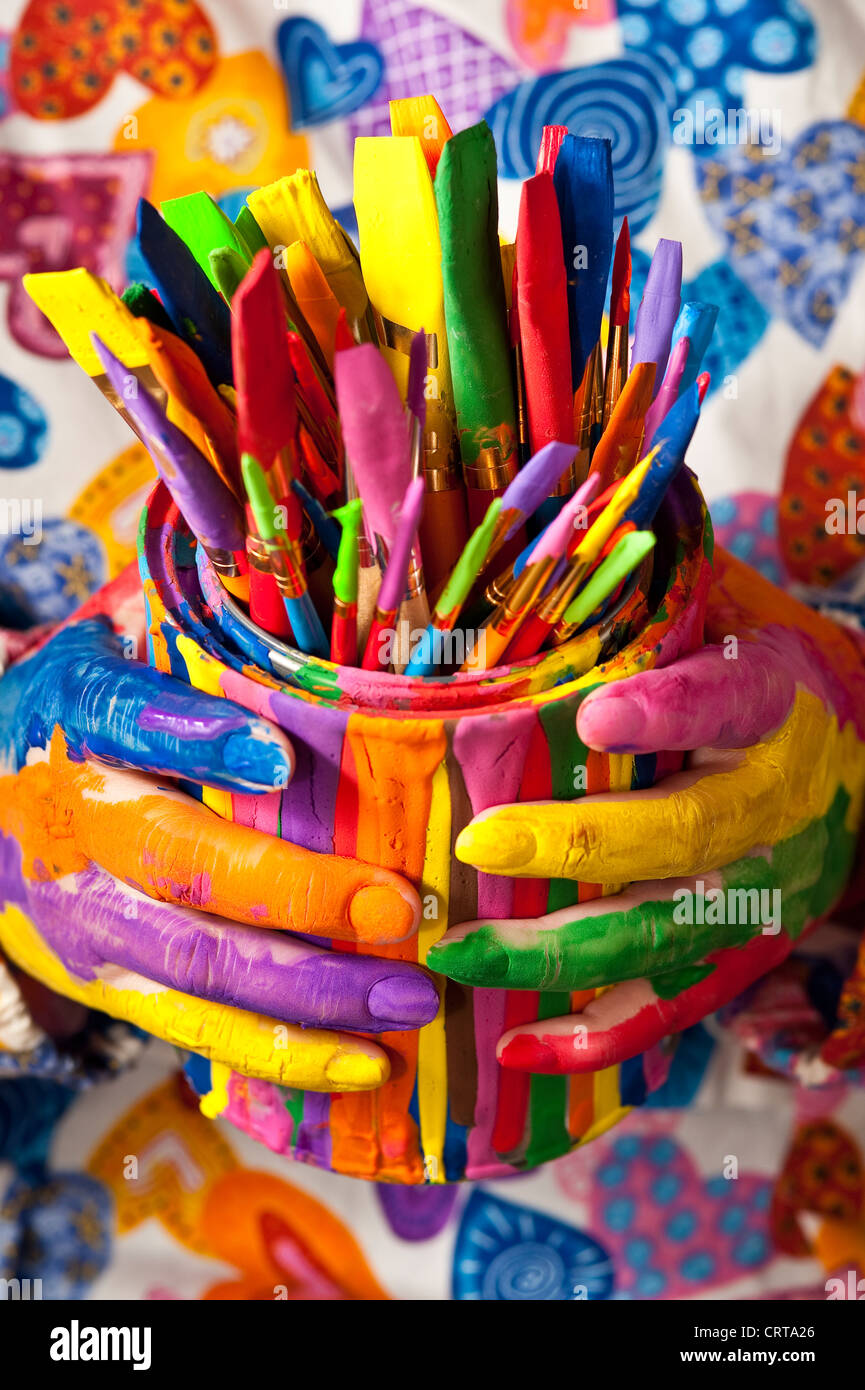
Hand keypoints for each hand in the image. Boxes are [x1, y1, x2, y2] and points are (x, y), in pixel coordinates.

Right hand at [0, 613, 434, 1091]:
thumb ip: (184, 623)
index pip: (115, 717)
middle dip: (293, 893)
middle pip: (174, 863)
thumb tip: (285, 564)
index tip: (275, 752)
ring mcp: (83, 916)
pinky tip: (362, 1061)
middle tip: (399, 907)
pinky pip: (192, 1028)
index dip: (189, 735)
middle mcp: (68, 825)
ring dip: (307, 993)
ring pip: (192, 964)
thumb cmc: (76, 710)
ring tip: (408, 1001)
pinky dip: (279, 1052)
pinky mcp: (106, 979)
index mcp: (64, 718)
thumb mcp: (105, 642)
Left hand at [428, 547, 864, 1075]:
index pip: (731, 702)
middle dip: (583, 844)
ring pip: (670, 935)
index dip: (671, 711)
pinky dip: (594, 1038)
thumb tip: (539, 556)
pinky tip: (513, 1046)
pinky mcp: (745, 955)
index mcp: (782, 702)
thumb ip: (655, 600)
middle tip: (484, 842)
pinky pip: (672, 1009)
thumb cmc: (763, 667)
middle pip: (689, 834)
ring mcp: (768, 893)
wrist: (863, 749)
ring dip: (562, 951)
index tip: (600, 719)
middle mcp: (783, 805)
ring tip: (463, 952)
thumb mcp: (731, 609)